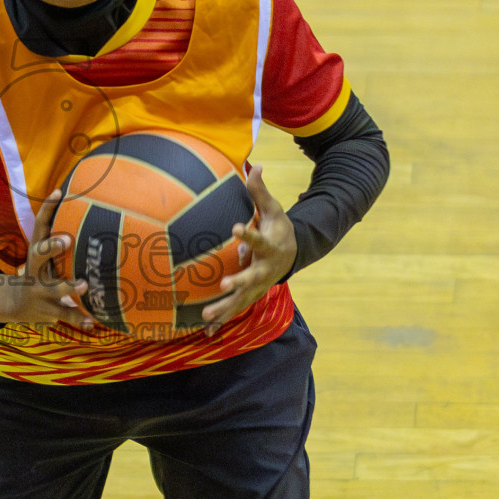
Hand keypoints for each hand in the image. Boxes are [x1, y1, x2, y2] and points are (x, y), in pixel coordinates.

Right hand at [0, 190, 95, 330]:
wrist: (16, 304)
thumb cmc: (41, 272)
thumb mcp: (44, 255)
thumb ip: (59, 238)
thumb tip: (85, 208)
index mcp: (37, 253)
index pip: (39, 226)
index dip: (47, 208)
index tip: (59, 191)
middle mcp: (36, 270)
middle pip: (39, 256)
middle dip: (51, 248)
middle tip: (67, 240)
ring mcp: (41, 291)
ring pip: (55, 289)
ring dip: (69, 287)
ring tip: (84, 284)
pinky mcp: (49, 310)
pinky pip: (65, 315)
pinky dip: (79, 320)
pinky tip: (92, 322)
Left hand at [200, 164, 296, 334]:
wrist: (292, 252)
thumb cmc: (278, 227)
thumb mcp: (273, 208)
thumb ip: (260, 191)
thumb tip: (254, 165)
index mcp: (270, 245)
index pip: (258, 238)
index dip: (248, 234)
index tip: (236, 228)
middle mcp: (265, 268)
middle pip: (252, 277)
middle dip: (239, 281)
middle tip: (224, 284)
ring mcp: (259, 285)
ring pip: (242, 299)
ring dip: (225, 308)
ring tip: (206, 315)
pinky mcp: (251, 295)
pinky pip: (236, 309)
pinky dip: (223, 322)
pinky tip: (207, 334)